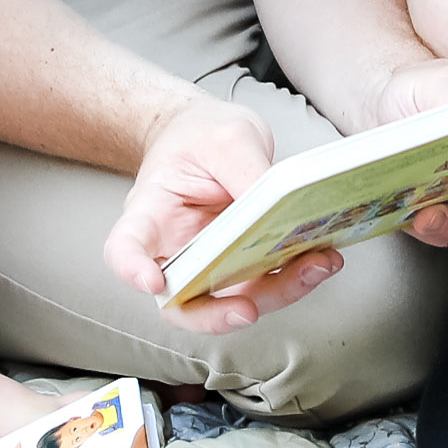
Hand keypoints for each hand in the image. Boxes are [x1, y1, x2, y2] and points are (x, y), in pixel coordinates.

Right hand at [102, 94, 326, 329]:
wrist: (209, 133)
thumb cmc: (200, 134)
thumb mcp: (226, 137)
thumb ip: (248, 172)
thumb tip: (279, 210)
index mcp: (149, 211)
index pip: (125, 248)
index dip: (132, 269)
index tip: (152, 281)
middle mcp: (173, 248)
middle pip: (180, 299)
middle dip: (215, 314)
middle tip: (247, 309)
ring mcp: (208, 262)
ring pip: (231, 300)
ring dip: (275, 294)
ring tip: (316, 266)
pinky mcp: (241, 265)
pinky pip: (263, 284)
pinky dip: (294, 278)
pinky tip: (322, 259)